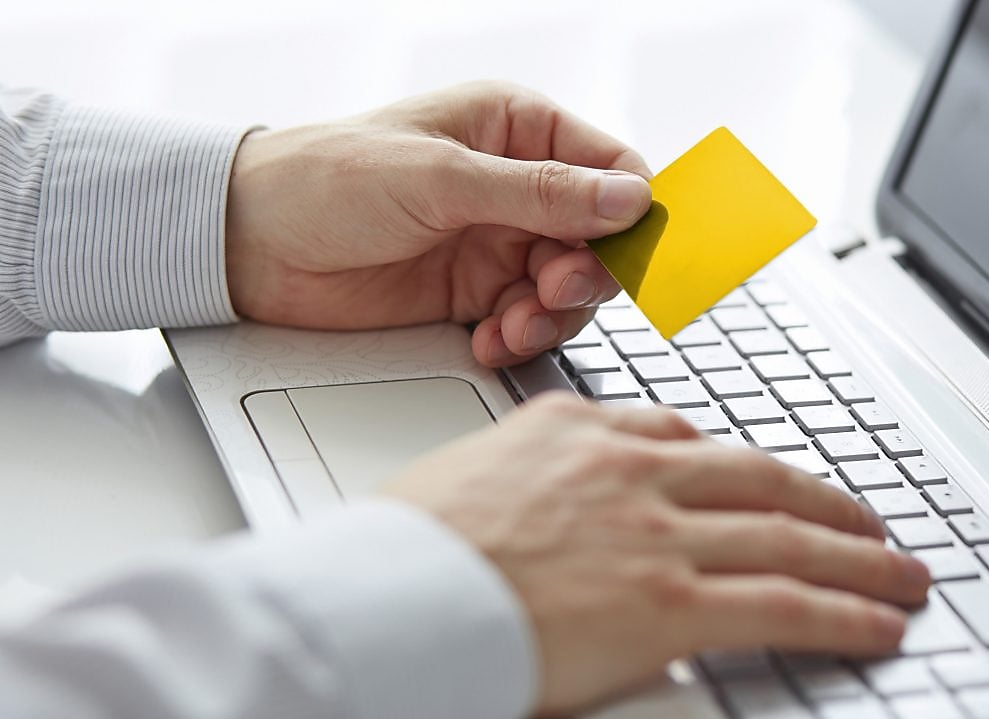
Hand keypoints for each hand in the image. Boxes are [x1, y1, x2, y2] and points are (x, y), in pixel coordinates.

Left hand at [224, 81, 649, 366]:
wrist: (249, 244)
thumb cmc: (330, 180)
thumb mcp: (441, 179)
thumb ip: (540, 194)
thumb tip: (631, 199)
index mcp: (516, 129)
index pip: (610, 167)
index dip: (631, 213)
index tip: (627, 254)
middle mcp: (516, 185)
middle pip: (599, 238)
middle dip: (585, 273)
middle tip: (551, 291)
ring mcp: (496, 242)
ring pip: (568, 287)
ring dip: (550, 314)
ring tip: (510, 326)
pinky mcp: (473, 292)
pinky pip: (527, 320)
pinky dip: (518, 338)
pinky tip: (486, 340)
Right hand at [381, 393, 930, 715]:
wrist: (379, 598)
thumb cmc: (400, 551)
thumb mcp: (466, 479)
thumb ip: (531, 480)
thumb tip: (551, 509)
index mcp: (577, 430)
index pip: (684, 434)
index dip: (742, 464)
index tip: (767, 480)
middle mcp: (629, 468)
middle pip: (760, 478)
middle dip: (826, 503)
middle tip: (865, 523)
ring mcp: (656, 531)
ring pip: (790, 535)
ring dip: (860, 557)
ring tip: (900, 572)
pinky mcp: (669, 602)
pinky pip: (785, 603)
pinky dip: (845, 612)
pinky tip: (879, 623)